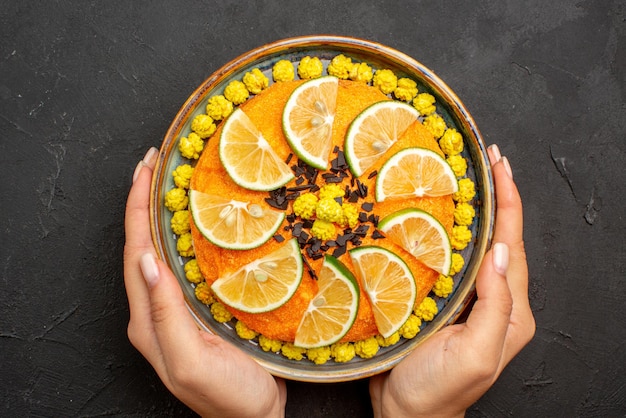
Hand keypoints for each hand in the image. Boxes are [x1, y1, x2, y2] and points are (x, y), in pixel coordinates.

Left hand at [123, 148, 285, 417]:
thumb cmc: (228, 398)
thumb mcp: (191, 362)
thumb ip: (164, 314)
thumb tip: (147, 259)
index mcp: (149, 320)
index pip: (135, 251)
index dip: (136, 208)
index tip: (145, 169)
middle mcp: (157, 310)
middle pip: (143, 245)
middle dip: (144, 202)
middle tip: (156, 164)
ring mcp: (178, 309)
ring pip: (163, 251)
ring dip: (163, 215)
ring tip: (173, 183)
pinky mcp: (199, 310)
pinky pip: (185, 264)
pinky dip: (185, 235)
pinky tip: (200, 222)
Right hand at [369, 144, 534, 417]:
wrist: (408, 415)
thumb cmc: (438, 390)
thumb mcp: (475, 352)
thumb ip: (495, 304)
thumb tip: (502, 252)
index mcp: (510, 312)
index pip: (514, 246)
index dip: (509, 203)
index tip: (501, 167)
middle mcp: (495, 302)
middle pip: (500, 240)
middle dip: (498, 199)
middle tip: (487, 161)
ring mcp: (470, 301)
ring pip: (477, 247)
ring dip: (476, 212)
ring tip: (467, 179)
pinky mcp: (445, 302)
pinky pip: (453, 261)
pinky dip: (450, 233)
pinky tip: (438, 218)